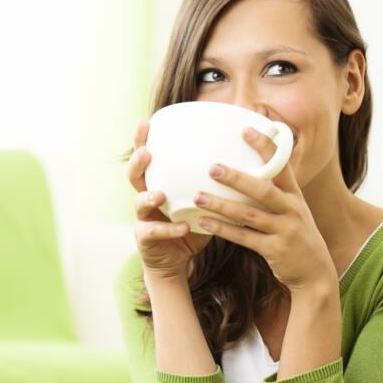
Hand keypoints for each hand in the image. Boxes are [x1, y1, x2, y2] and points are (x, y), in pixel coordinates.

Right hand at [127, 118, 212, 279]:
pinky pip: (155, 233)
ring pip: (139, 204)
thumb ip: (215, 184)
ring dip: (148, 198)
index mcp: (159, 184)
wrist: (177, 261)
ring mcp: (143, 219)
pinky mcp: (146, 240)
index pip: (148, 158)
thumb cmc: (192, 226)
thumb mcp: (203, 202)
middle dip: (138, 162)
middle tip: (146, 152)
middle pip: (134, 176)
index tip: (147, 121)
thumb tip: (248, 162)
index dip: (143, 140)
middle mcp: (146, 198)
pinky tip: (182, 228)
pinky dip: (169, 230)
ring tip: (159, 195)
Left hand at [193, 126, 335, 293]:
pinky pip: (244, 238)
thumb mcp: (294, 211)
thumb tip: (245, 173)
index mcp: (295, 196)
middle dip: (237, 178)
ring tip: (198, 196)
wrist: (315, 273)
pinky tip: (204, 222)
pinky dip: (223, 229)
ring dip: (222, 205)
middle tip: (212, 167)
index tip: (246, 129)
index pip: (281, 166)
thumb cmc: (297, 237)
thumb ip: (275, 194)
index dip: (266, 147)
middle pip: (263, 190)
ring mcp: (285, 230)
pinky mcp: (275, 250)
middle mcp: (292, 210)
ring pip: (249, 215)